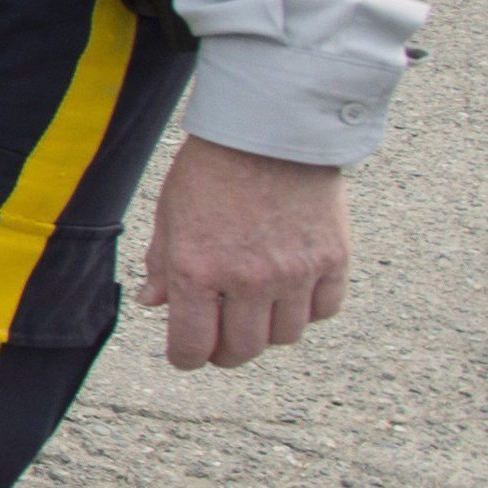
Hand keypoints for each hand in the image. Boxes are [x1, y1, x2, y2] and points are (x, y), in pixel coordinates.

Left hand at [139, 139, 349, 369]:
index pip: (193, 345)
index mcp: (196, 269)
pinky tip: (294, 289)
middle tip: (222, 339)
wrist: (270, 130)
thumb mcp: (170, 213)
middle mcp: (247, 279)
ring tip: (257, 306)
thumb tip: (153, 303)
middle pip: (243, 350)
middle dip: (227, 351)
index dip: (187, 357)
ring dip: (268, 329)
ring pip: (285, 336)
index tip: (188, 354)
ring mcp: (295, 272)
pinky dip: (309, 309)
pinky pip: (324, 310)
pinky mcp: (333, 260)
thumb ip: (162, 263)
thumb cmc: (212, 168)